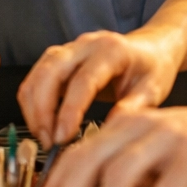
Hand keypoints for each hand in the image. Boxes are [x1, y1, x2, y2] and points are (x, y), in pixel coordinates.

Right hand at [18, 29, 183, 146]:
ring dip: (33, 108)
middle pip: (50, 72)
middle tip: (48, 141)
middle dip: (42, 110)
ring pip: (38, 74)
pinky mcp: (59, 59)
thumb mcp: (153, 89)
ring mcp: (69, 49)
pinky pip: (36, 78)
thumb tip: (107, 133)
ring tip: (44, 137)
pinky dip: (33, 102)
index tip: (62, 137)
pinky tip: (42, 124)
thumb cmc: (153, 68)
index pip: (83, 80)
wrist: (152, 48)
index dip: (68, 111)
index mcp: (112, 51)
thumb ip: (133, 108)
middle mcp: (86, 45)